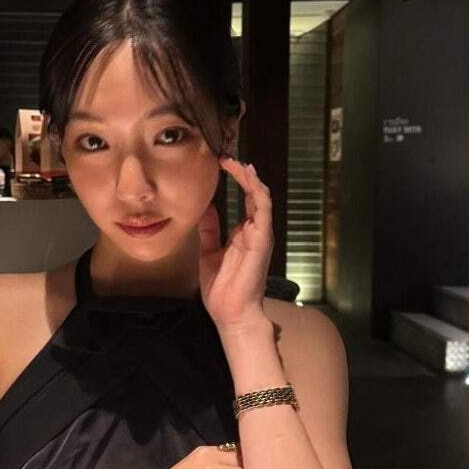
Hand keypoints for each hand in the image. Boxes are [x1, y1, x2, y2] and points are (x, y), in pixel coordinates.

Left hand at [198, 157, 273, 335]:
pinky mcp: (262, 241)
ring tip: (235, 161)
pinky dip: (257, 192)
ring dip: (249, 177)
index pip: (244, 198)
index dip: (235, 178)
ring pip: (261, 197)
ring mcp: (260, 235)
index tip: (220, 161)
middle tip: (226, 154)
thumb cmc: (222, 288)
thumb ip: (209, 229)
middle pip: (254, 193)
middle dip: (243, 172)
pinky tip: (248, 178)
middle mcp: (255, 230)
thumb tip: (204, 206)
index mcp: (243, 233)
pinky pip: (264, 211)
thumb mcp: (208, 251)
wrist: (230, 313)